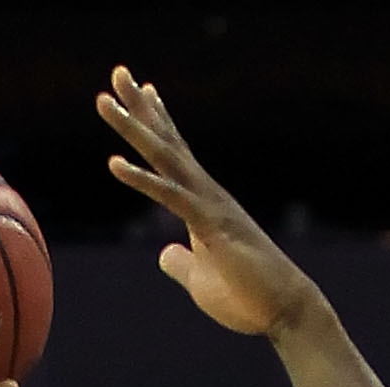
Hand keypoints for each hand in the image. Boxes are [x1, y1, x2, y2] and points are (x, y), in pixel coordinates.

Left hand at [97, 69, 318, 340]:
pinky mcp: (209, 226)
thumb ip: (182, 264)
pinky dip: (141, 179)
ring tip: (103, 101)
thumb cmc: (249, 299)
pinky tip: (113, 162)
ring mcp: (209, 206)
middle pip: (167, 142)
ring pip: (164, 158)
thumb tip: (165, 254)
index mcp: (204, 203)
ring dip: (132, 128)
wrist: (285, 312)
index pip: (176, 154)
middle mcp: (207, 194)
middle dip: (140, 107)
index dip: (157, 121)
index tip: (143, 90)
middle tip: (118, 72)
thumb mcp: (202, 282)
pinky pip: (169, 196)